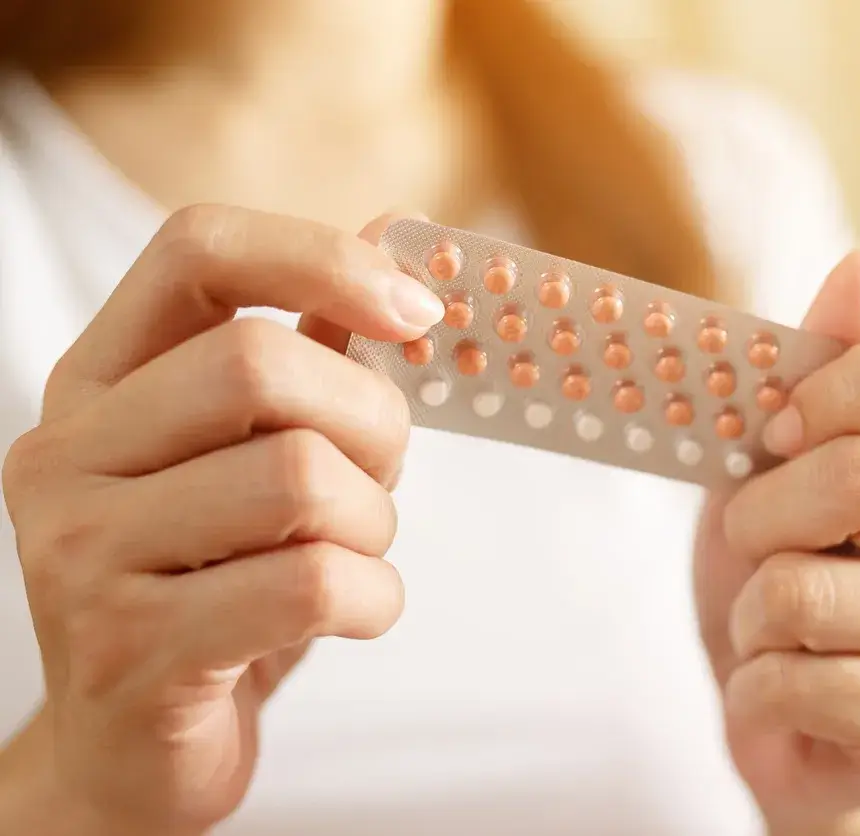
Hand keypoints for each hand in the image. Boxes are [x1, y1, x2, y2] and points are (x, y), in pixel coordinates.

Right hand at [0, 207, 441, 834]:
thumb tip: (396, 229)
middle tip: (385, 471)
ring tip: (354, 553)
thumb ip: (315, 345)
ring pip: (300, 481)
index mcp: (99, 382)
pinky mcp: (132, 649)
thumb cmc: (213, 581)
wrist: (132, 749)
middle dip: (372, 421)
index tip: (416, 311)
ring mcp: (83, 554)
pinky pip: (312, 585)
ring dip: (375, 523)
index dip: (322, 257)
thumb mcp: (251, 455)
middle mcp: (68, 454)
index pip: (198, 251)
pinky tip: (354, 613)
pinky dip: (375, 598)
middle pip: (261, 367)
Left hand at [693, 244, 859, 832]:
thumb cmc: (783, 558)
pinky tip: (780, 684)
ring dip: (749, 611)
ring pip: (809, 592)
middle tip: (754, 543)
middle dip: (760, 516)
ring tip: (770, 625)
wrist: (778, 701)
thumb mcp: (777, 452)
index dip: (845, 387)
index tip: (777, 431)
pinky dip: (754, 685)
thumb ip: (822, 361)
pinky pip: (801, 684)